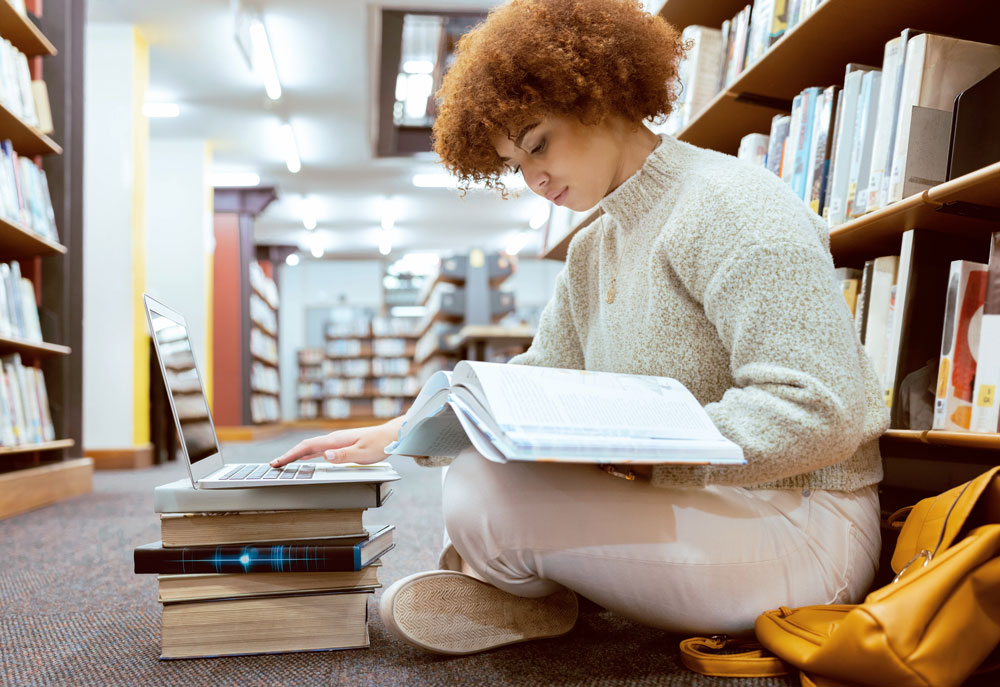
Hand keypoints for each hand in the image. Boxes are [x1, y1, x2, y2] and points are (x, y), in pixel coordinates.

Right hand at [270, 417, 403, 467]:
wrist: (391, 435)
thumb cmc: (379, 444)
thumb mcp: (363, 453)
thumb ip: (344, 455)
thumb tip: (326, 455)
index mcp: (336, 440)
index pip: (307, 447)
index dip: (291, 454)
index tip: (278, 462)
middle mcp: (334, 439)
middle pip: (305, 446)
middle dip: (289, 455)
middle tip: (274, 464)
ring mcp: (337, 441)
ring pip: (311, 447)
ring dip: (297, 454)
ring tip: (284, 462)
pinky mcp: (341, 444)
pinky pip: (319, 449)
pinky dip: (308, 453)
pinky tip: (305, 458)